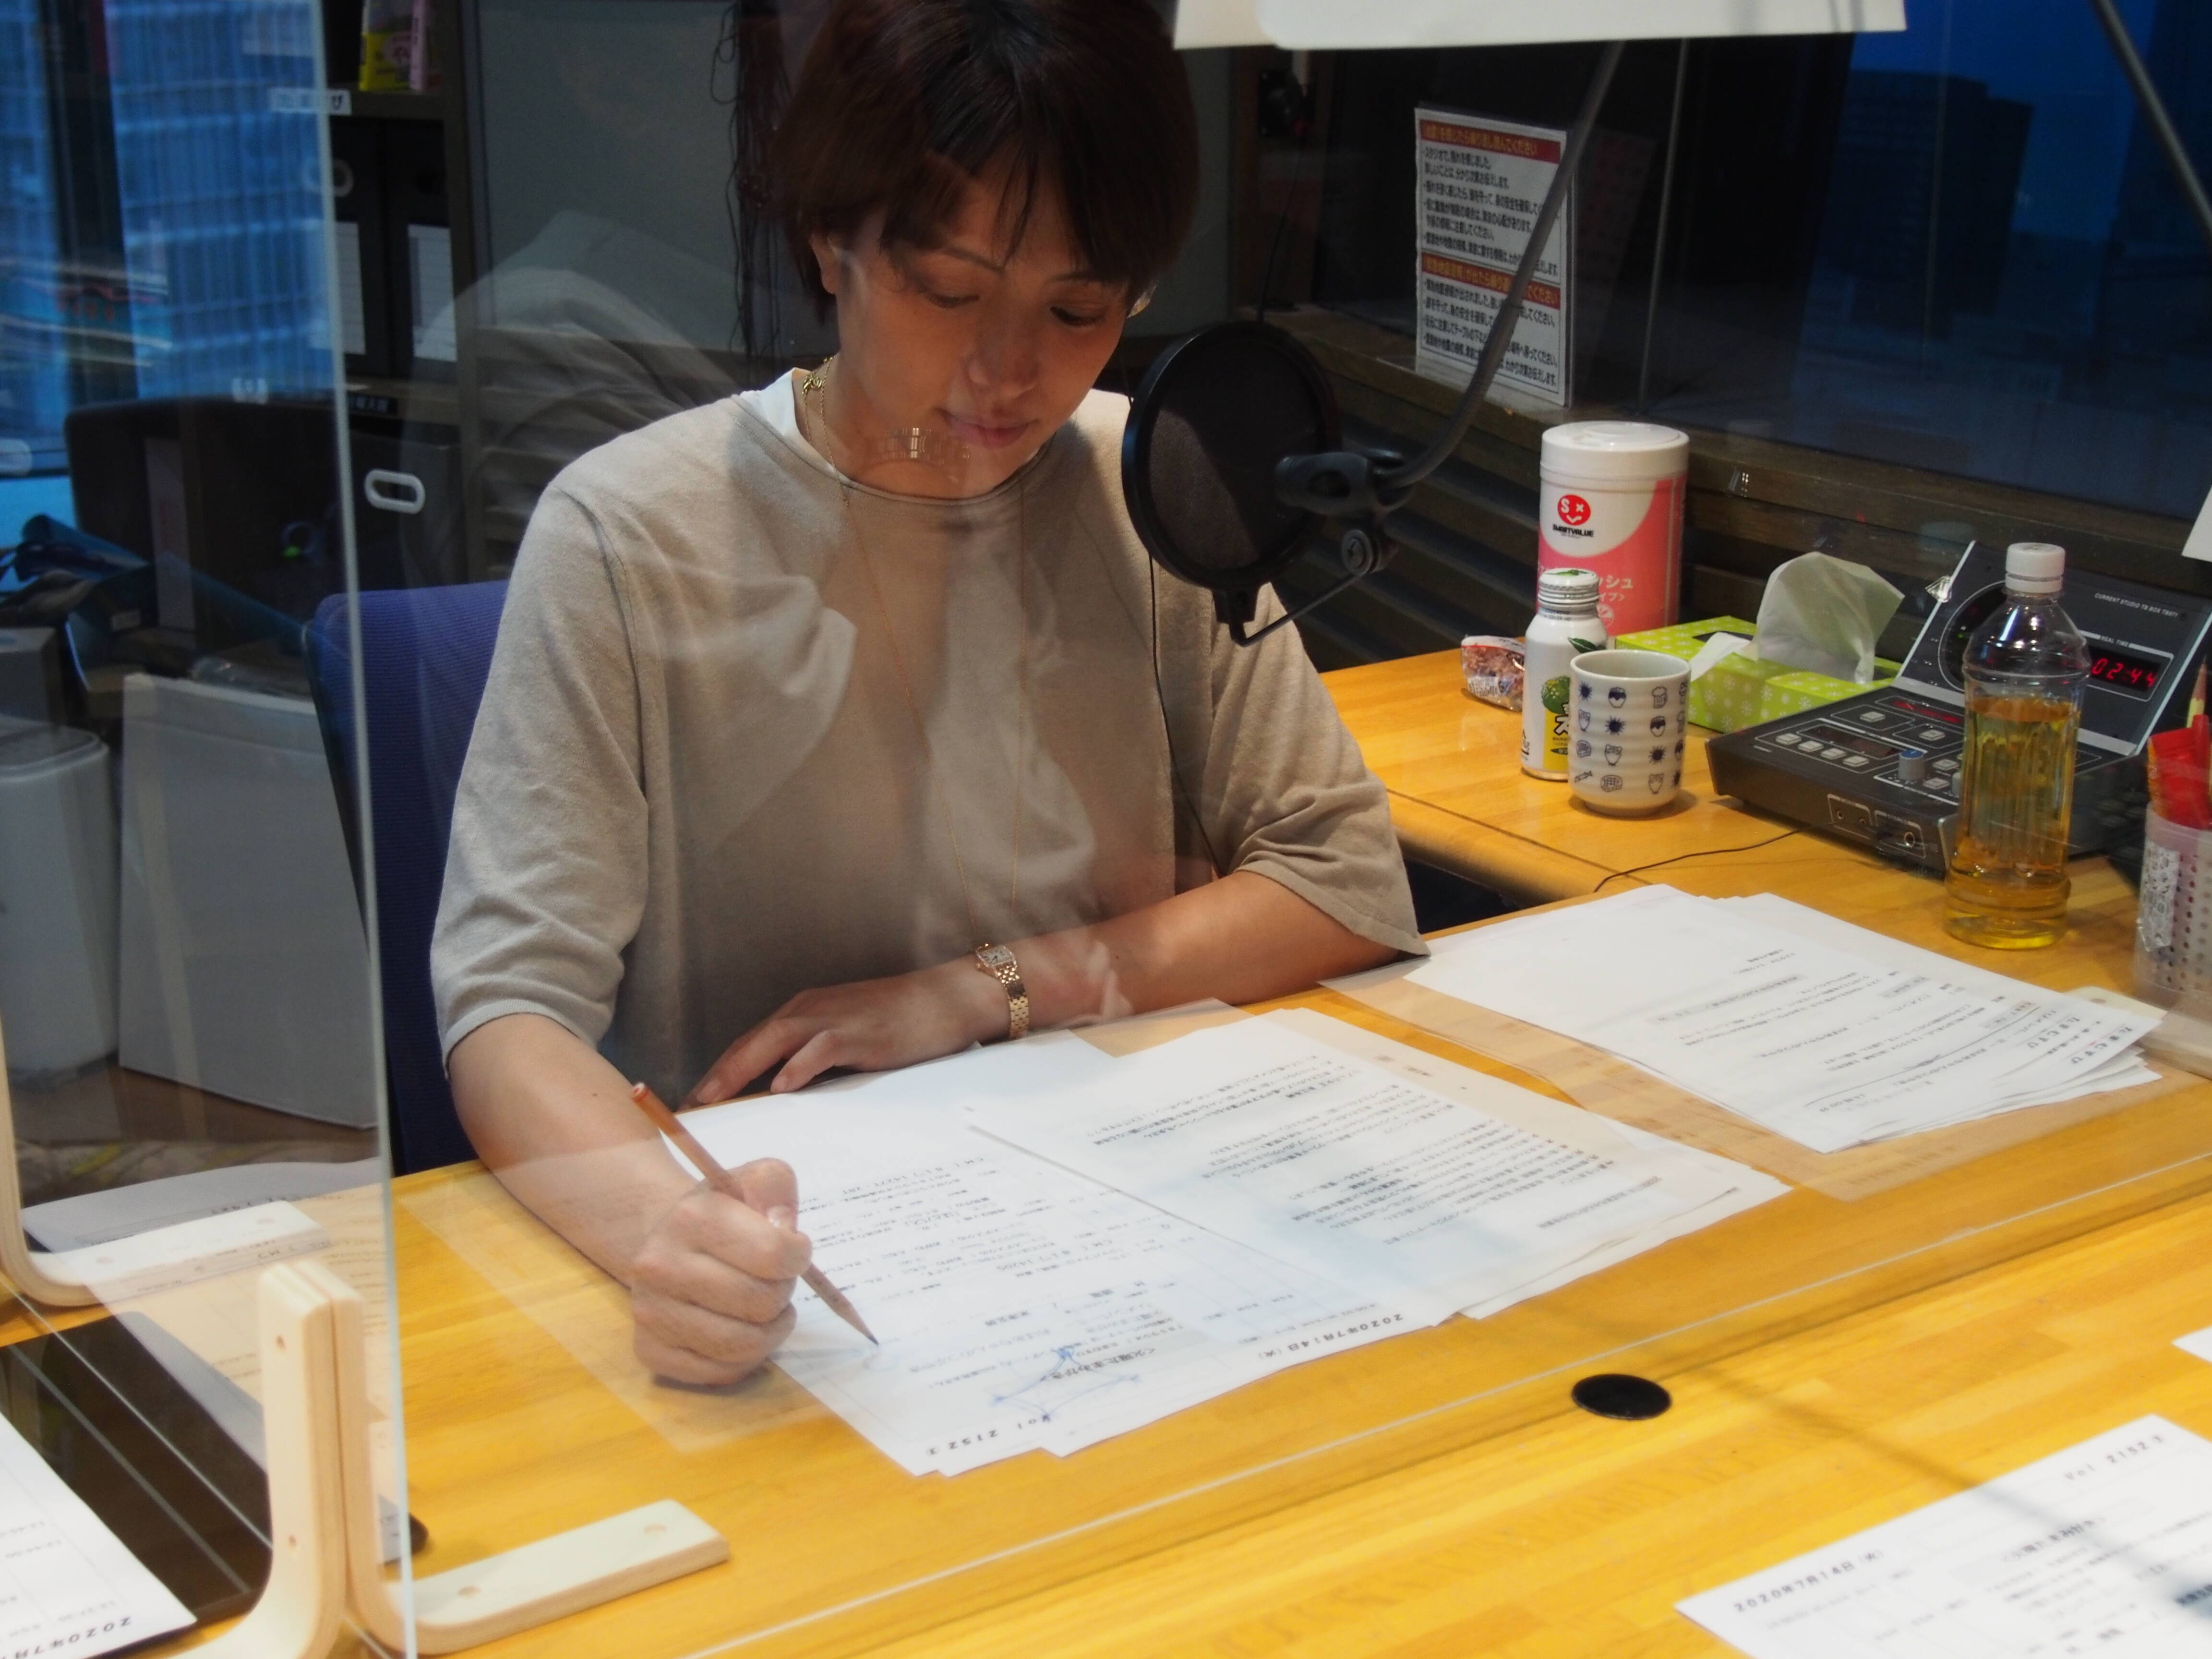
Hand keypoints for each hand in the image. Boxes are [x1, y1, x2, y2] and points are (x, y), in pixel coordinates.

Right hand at [629, 1157, 812, 1384]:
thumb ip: (777, 1187)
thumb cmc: (727, 1213)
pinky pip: (719, 1373)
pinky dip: (743, 1359)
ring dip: (770, 1330)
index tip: (793, 1249)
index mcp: (692, 1217)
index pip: (775, 1254)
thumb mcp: (756, 1180)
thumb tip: (784, 1230)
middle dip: (782, 1293)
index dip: (799, 1255)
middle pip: (761, 1303)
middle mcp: (660, 1265)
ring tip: (764, 1308)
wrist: (670, 1240)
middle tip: (774, 1281)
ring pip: (743, 1346)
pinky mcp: (648, 1351)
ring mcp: (650, 1312)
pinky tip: (740, 1329)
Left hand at [685, 958, 1004, 1102]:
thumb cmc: (901, 1021)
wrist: (948, 998)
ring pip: (777, 1040)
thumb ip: (814, 1058)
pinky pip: (822, 1047)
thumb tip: (782, 1091)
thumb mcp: (848, 1037)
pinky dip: (800, 1065)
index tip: (698, 1100)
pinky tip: (782, 1086)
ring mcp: (836, 1018)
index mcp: (805, 1011)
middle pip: (753, 1041)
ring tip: (718, 1097)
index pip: (751, 1042)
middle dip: (719, 1073)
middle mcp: (812, 1009)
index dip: (721, 1070)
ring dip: (743, 1069)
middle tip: (692, 1105)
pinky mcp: (862, 1032)